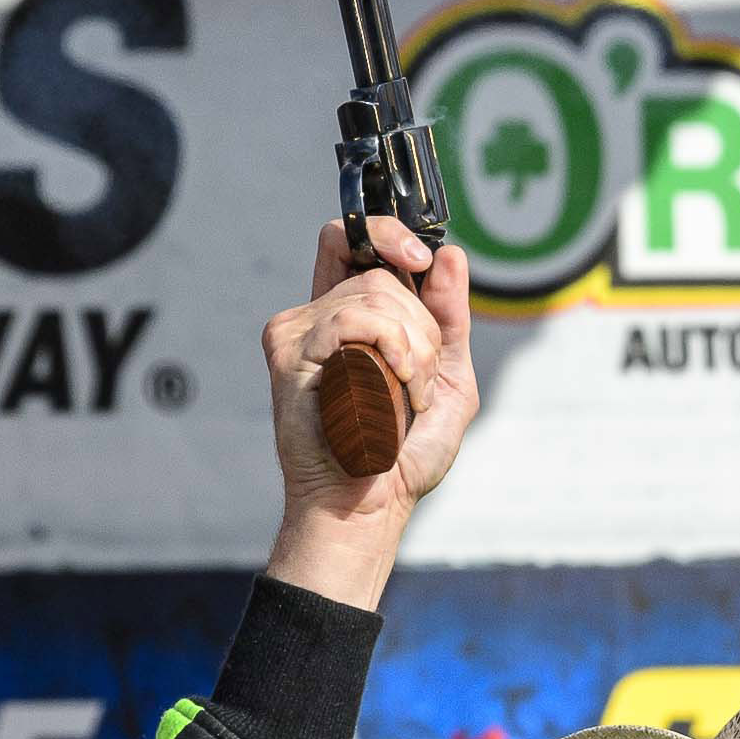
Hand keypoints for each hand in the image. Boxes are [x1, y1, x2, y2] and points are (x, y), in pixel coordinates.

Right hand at [260, 214, 483, 606]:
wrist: (372, 503)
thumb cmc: (403, 452)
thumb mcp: (448, 377)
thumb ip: (449, 317)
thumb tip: (450, 256)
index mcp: (351, 317)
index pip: (354, 242)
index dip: (387, 234)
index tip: (422, 258)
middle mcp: (320, 316)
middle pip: (380, 272)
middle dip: (422, 325)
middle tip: (420, 380)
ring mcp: (301, 330)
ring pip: (375, 294)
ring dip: (413, 347)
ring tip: (408, 395)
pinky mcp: (289, 349)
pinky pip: (351, 317)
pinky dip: (390, 349)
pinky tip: (392, 387)